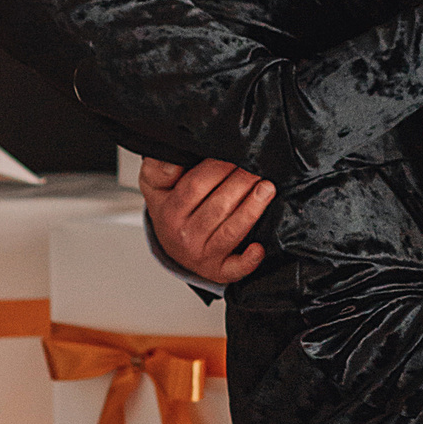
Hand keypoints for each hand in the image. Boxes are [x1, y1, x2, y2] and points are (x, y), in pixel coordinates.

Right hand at [140, 155, 273, 285]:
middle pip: (218, 206)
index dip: (219, 167)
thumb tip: (172, 163)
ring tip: (267, 188)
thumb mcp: (155, 185)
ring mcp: (202, 255)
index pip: (195, 185)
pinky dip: (249, 260)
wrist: (172, 245)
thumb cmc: (171, 209)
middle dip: (242, 183)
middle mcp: (184, 236)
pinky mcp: (219, 271)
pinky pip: (235, 268)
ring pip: (231, 231)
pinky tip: (259, 248)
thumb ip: (158, 169)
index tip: (236, 153)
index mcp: (168, 212)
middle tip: (258, 166)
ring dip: (252, 209)